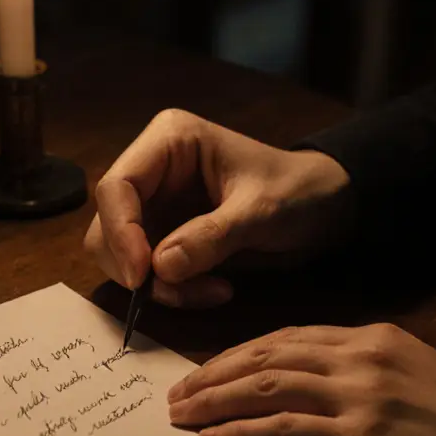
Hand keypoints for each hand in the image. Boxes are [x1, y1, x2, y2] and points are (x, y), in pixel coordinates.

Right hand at [84, 109, 350, 307]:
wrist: (327, 208)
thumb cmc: (298, 191)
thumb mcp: (262, 210)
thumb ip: (212, 235)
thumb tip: (160, 268)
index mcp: (169, 142)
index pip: (116, 187)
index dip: (121, 232)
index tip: (142, 276)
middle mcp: (152, 172)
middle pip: (109, 225)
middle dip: (137, 267)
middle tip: (177, 293)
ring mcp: (157, 206)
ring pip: (123, 255)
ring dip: (158, 286)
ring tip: (210, 292)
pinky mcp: (166, 238)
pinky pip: (149, 273)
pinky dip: (174, 291)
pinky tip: (216, 290)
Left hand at [166, 324, 435, 435]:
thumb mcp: (418, 378)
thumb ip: (368, 375)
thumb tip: (318, 393)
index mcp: (376, 337)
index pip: (291, 336)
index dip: (243, 352)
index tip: (211, 367)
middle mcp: (363, 355)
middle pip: (269, 353)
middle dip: (216, 371)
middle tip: (179, 390)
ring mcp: (361, 393)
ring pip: (267, 385)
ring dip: (216, 400)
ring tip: (182, 414)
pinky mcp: (361, 435)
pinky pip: (284, 428)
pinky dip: (241, 433)